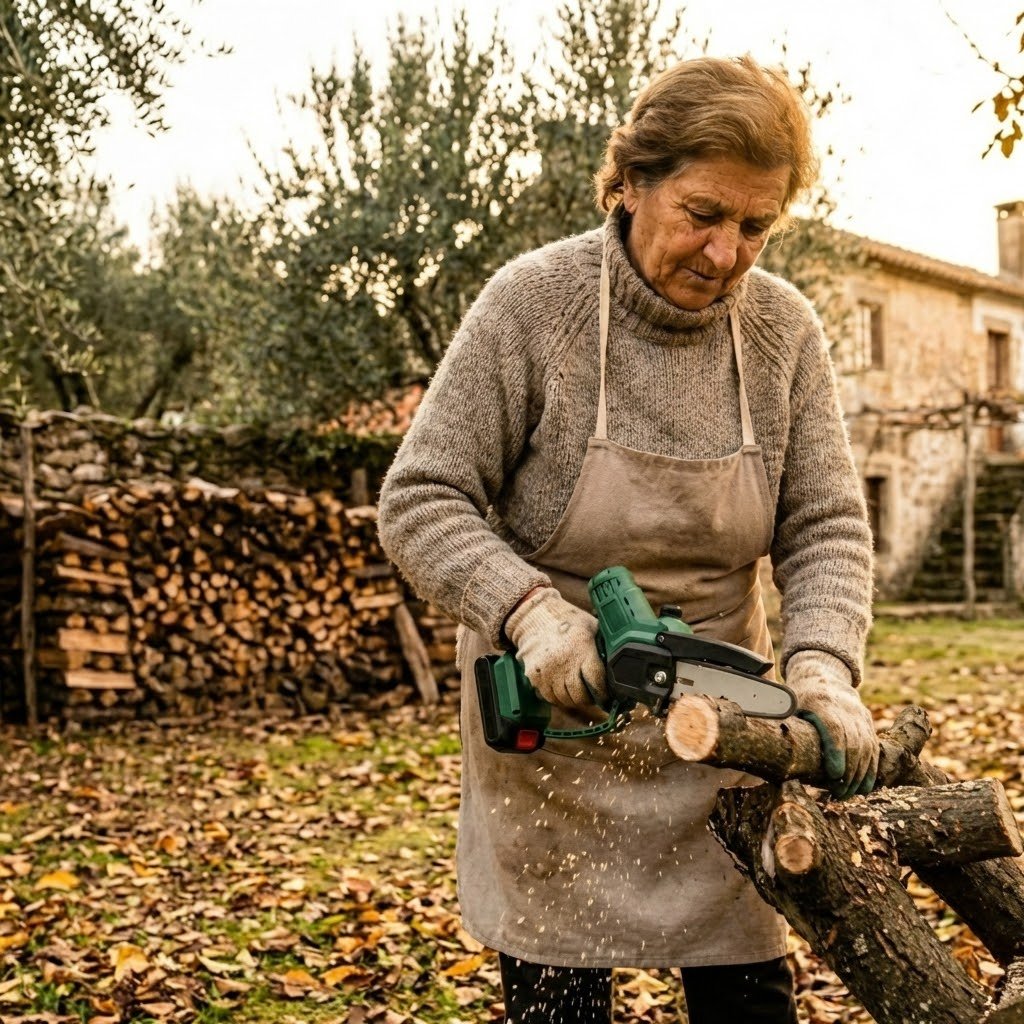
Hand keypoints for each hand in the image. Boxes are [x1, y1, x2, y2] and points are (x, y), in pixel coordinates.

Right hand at [504, 587, 606, 708]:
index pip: (596, 681)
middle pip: (580, 696)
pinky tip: (564, 690)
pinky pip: (550, 698)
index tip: (607, 695)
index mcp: (581, 649)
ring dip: (574, 700)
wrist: (535, 616)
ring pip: (565, 700)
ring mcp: (548, 672)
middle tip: (593, 696)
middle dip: (589, 699)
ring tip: (579, 693)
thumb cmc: (567, 621)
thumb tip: (619, 663)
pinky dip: (558, 698)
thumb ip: (603, 645)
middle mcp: (564, 663)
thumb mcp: (591, 626)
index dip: (603, 692)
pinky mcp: (535, 677)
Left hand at [785, 650, 878, 798]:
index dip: (836, 753)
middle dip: (848, 773)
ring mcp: (858, 713)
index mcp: (821, 701)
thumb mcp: (788, 703)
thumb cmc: (798, 696)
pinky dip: (871, 769)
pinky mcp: (867, 720)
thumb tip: (764, 750)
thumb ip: (782, 723)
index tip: (834, 775)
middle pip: (853, 743)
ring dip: (859, 775)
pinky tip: (864, 787)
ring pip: (867, 748)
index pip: (834, 729)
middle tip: (838, 795)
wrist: (822, 674)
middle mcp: (844, 707)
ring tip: (848, 795)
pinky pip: (874, 747)